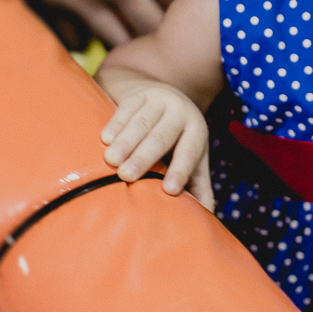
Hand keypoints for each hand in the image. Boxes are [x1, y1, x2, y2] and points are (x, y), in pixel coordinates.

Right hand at [17, 0, 187, 45]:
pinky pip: (75, 41)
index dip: (183, 5)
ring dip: (125, 41)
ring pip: (116, 43)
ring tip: (125, 35)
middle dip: (159, 31)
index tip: (176, 5)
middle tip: (155, 28)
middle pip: (152, 29)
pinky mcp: (52, 4)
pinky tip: (88, 30)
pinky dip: (85, 39)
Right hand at [101, 81, 212, 208]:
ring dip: (126, 141)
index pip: (189, 152)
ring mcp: (159, 99)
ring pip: (142, 122)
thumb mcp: (190, 155)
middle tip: (127, 175)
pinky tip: (105, 138)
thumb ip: (197, 184)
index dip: (181, 170)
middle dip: (145, 156)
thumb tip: (207, 218)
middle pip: (162, 137)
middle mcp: (181, 112)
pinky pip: (127, 108)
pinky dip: (116, 123)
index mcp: (196, 131)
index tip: (169, 190)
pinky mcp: (138, 93)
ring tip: (111, 160)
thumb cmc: (175, 137)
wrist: (160, 95)